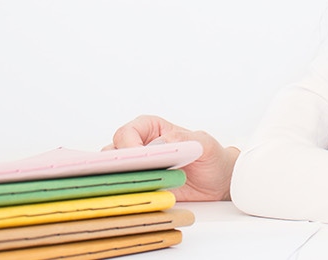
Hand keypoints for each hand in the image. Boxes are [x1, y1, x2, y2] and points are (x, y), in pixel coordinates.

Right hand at [106, 115, 239, 201]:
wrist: (218, 181)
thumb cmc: (210, 156)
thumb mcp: (202, 143)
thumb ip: (182, 139)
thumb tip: (158, 144)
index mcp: (149, 128)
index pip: (126, 134)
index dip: (128, 146)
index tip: (138, 159)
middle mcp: (136, 147)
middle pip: (111, 154)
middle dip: (117, 166)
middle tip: (132, 177)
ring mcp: (135, 169)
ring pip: (110, 174)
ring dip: (118, 182)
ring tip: (136, 189)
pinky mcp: (139, 188)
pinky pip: (122, 192)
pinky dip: (126, 196)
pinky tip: (139, 200)